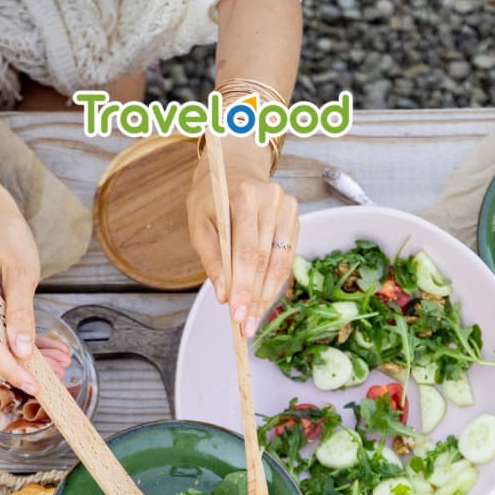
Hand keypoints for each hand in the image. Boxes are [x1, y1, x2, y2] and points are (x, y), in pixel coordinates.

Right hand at [0, 180, 42, 393]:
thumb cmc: (5, 236)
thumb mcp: (21, 273)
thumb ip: (20, 313)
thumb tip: (21, 351)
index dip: (11, 368)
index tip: (35, 386)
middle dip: (24, 364)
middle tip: (59, 372)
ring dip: (25, 354)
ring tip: (60, 359)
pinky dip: (17, 341)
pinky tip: (45, 348)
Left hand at [187, 139, 299, 337]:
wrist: (234, 168)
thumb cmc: (211, 198)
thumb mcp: (199, 223)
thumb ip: (211, 257)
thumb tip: (224, 294)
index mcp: (244, 196)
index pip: (246, 250)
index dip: (243, 286)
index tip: (236, 314)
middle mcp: (271, 200)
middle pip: (265, 260)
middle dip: (254, 297)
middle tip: (245, 327)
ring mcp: (288, 207)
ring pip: (280, 262)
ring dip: (266, 296)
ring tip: (253, 321)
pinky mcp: (295, 217)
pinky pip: (287, 257)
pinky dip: (274, 282)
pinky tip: (263, 301)